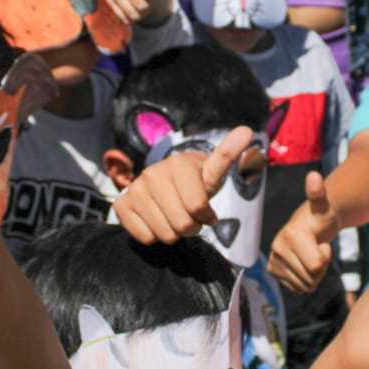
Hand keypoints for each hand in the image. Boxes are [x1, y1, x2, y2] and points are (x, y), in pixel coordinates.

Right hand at [114, 126, 253, 244]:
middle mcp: (152, 174)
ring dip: (174, 234)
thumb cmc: (195, 181)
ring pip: (164, 234)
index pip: (196, 206)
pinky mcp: (121, 205)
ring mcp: (134, 189)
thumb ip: (227, 155)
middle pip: (181, 225)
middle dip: (192, 228)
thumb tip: (246, 130)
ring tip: (174, 217)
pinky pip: (145, 237)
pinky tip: (157, 220)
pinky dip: (155, 236)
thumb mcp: (212, 172)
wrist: (167, 183)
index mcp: (178, 165)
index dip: (206, 216)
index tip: (207, 211)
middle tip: (190, 217)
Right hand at [269, 172, 340, 292]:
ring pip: (305, 285)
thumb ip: (318, 193)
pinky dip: (305, 280)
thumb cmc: (320, 216)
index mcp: (290, 236)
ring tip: (310, 255)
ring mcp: (273, 261)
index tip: (321, 241)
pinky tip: (303, 263)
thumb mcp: (323, 205)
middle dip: (320, 266)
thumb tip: (314, 176)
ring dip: (314, 274)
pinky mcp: (272, 271)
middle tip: (316, 248)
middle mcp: (277, 249)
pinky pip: (297, 288)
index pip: (318, 266)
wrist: (309, 225)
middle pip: (311, 278)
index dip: (326, 256)